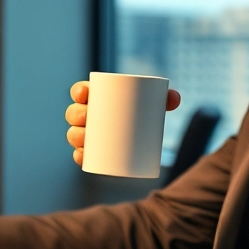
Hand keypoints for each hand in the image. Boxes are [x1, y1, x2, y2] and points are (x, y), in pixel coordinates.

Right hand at [65, 81, 180, 165]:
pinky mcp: (92, 151)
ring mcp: (87, 134)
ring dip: (74, 136)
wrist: (143, 136)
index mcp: (96, 98)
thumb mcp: (153, 104)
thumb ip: (165, 98)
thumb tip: (174, 99)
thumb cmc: (144, 113)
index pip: (81, 91)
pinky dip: (79, 155)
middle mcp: (87, 115)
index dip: (78, 91)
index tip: (85, 94)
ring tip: (86, 139)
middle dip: (75, 114)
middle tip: (88, 117)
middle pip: (74, 113)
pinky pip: (80, 153)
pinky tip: (81, 156)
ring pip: (74, 133)